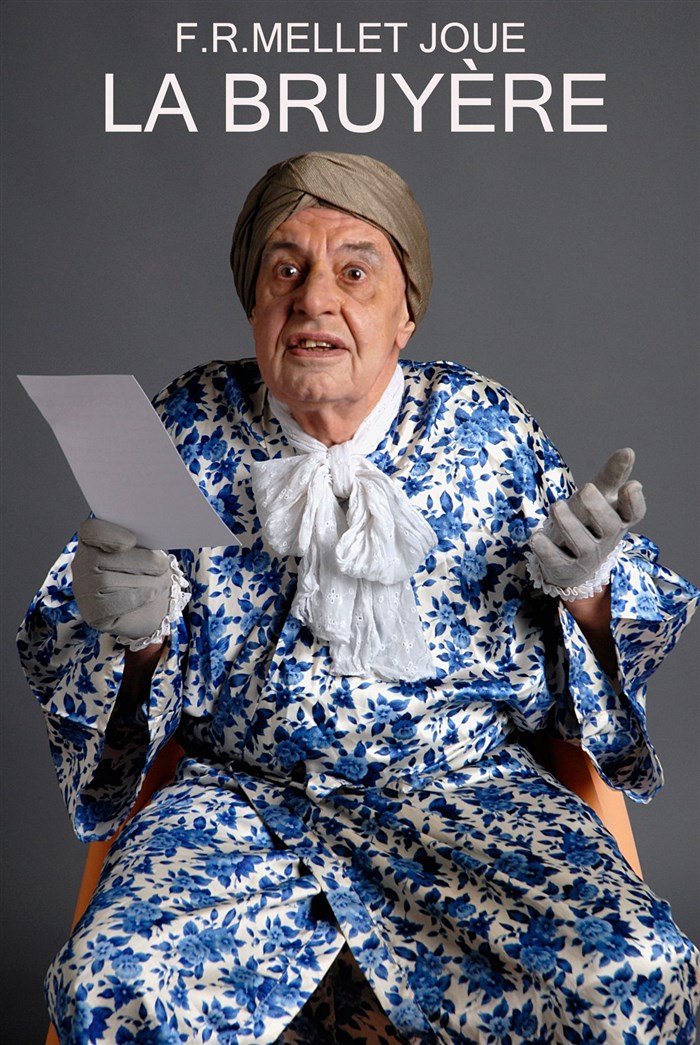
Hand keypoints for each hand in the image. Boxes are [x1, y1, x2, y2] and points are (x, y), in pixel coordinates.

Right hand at [72, 519, 173, 640]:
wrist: (150, 606)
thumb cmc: (147, 573)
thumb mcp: (147, 551)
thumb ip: (142, 541)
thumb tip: (152, 537)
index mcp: (94, 541)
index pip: (90, 531)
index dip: (108, 534)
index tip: (132, 540)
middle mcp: (82, 563)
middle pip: (101, 558)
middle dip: (139, 561)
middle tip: (162, 565)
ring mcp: (83, 589)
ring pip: (106, 581)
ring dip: (143, 581)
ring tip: (161, 582)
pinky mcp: (92, 613)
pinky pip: (110, 604)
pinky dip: (135, 598)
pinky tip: (150, 595)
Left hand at [530, 448, 645, 594]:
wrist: (569, 561)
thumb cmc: (588, 520)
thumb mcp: (599, 497)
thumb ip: (612, 475)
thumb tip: (628, 451)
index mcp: (618, 520)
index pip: (634, 514)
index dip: (635, 501)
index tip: (631, 485)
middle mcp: (605, 540)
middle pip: (610, 527)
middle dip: (598, 508)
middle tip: (586, 489)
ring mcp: (585, 557)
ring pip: (582, 544)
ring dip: (568, 523)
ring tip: (556, 506)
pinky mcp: (563, 568)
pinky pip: (556, 561)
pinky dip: (546, 550)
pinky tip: (536, 537)